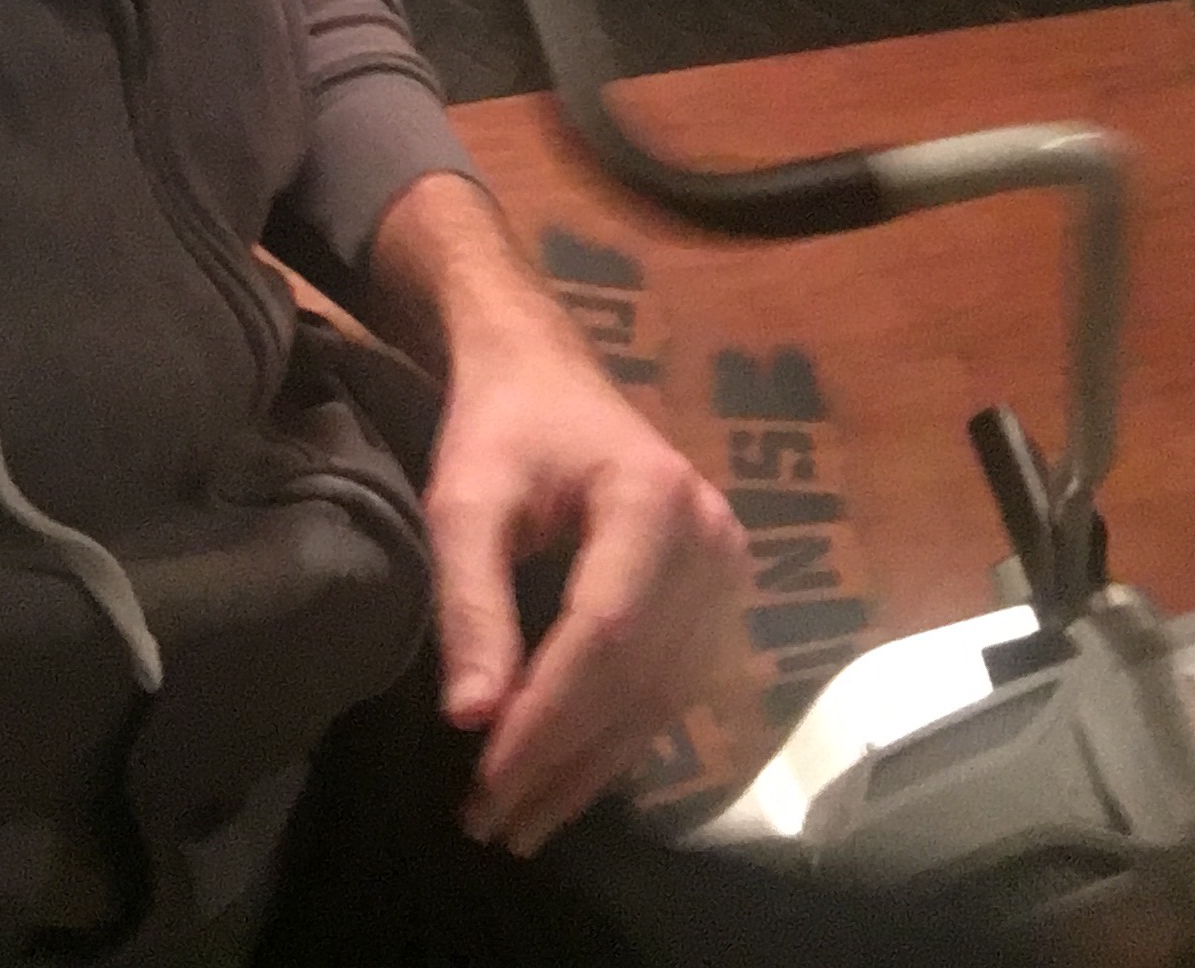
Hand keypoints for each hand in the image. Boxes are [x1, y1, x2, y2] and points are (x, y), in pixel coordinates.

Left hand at [425, 323, 747, 859]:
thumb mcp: (466, 499)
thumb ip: (470, 602)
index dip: (548, 724)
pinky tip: (566, 773)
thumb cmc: (501, 426)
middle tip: (492, 825)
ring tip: (520, 820)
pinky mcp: (722, 593)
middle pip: (641, 680)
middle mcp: (712, 539)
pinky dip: (618, 736)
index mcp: (655, 501)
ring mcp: (728, 569)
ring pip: (663, 697)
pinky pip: (674, 685)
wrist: (543, 370)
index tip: (485, 790)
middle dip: (563, 760)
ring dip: (592, 766)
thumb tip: (473, 720)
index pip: (607, 639)